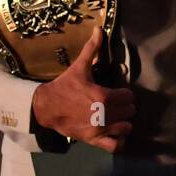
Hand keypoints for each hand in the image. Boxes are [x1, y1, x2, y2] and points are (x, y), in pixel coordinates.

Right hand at [30, 28, 134, 152]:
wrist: (45, 107)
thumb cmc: (64, 86)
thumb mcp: (79, 67)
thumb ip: (92, 49)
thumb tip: (99, 29)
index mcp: (104, 96)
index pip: (129, 97)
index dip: (125, 94)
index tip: (118, 93)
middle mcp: (104, 114)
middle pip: (129, 112)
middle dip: (125, 107)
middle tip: (117, 104)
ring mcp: (99, 128)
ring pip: (126, 128)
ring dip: (123, 122)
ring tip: (117, 118)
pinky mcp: (93, 140)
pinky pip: (115, 146)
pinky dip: (119, 141)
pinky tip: (115, 133)